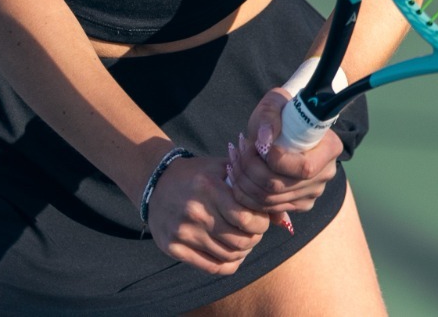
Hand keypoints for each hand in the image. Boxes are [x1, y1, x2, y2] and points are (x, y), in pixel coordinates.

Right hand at [144, 154, 270, 273]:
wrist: (155, 182)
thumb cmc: (197, 175)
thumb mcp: (223, 169)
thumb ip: (251, 189)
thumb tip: (281, 218)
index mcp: (208, 187)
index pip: (247, 219)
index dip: (261, 223)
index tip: (260, 219)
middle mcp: (194, 211)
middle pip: (240, 240)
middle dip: (254, 238)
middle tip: (253, 232)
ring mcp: (182, 232)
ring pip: (228, 255)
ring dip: (242, 251)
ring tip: (242, 240)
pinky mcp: (173, 247)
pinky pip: (212, 267)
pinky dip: (228, 263)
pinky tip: (231, 253)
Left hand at [226, 87, 342, 215]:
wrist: (284, 128)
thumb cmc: (282, 113)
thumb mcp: (275, 102)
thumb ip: (269, 114)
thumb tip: (265, 138)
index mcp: (330, 148)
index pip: (303, 167)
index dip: (275, 160)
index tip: (257, 143)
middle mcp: (325, 174)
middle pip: (280, 186)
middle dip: (250, 168)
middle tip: (237, 148)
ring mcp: (312, 193)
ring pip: (269, 199)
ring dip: (244, 180)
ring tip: (234, 158)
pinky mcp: (297, 204)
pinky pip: (266, 208)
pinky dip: (246, 193)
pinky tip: (238, 173)